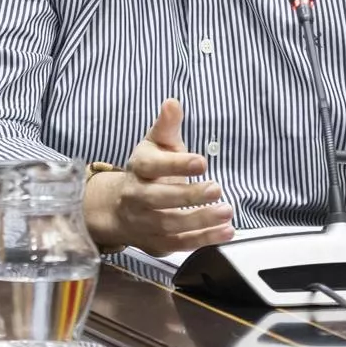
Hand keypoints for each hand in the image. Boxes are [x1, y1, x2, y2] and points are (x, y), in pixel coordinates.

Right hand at [84, 99, 234, 255]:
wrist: (119, 209)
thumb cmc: (147, 172)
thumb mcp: (155, 145)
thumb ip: (166, 125)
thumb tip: (173, 103)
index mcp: (138, 169)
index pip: (152, 167)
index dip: (176, 165)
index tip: (201, 161)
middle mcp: (137, 197)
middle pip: (159, 199)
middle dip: (188, 195)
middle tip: (216, 188)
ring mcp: (145, 222)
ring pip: (170, 224)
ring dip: (200, 219)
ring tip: (226, 211)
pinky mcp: (157, 243)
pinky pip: (180, 243)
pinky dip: (204, 239)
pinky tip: (225, 231)